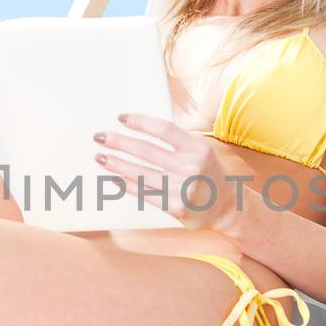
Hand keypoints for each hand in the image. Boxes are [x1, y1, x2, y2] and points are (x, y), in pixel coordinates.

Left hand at [91, 112, 250, 231]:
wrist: (226, 206)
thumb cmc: (206, 172)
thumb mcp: (199, 150)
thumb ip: (175, 141)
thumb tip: (137, 129)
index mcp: (197, 147)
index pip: (163, 129)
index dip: (140, 122)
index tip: (120, 118)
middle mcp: (191, 167)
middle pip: (146, 150)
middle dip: (119, 142)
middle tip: (99, 136)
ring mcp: (183, 188)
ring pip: (141, 173)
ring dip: (117, 164)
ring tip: (100, 157)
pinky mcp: (176, 208)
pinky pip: (145, 194)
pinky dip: (126, 185)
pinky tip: (113, 178)